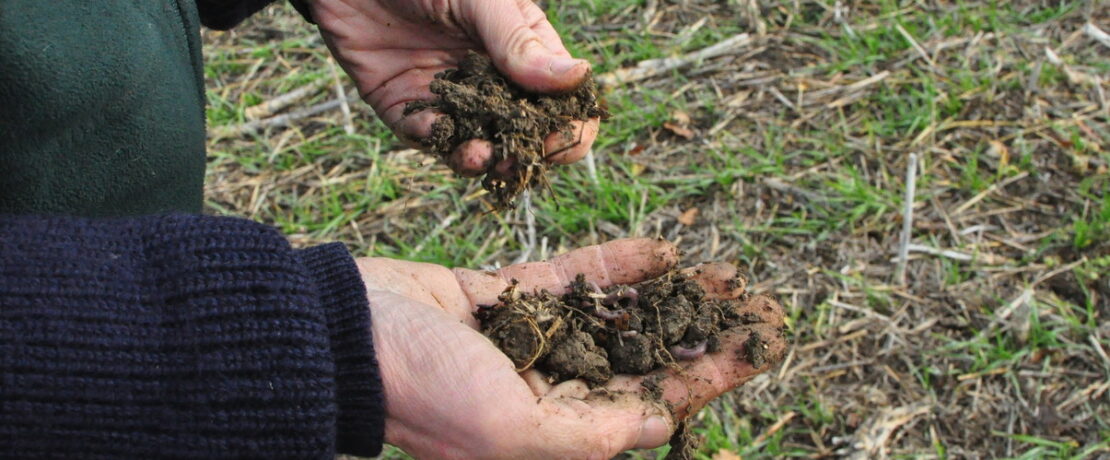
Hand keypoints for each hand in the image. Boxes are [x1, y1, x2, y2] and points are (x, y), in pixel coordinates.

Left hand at [309, 0, 599, 175]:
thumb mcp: (482, 2)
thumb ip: (521, 43)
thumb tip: (578, 78)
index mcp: (526, 51)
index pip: (563, 101)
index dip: (568, 126)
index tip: (558, 137)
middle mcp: (493, 80)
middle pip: (522, 133)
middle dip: (522, 153)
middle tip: (515, 159)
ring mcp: (451, 97)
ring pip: (476, 144)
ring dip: (481, 159)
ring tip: (480, 158)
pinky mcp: (408, 107)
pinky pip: (427, 137)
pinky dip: (437, 143)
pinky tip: (444, 138)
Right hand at [355, 239, 785, 458]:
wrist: (340, 332)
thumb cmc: (422, 391)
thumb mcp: (510, 432)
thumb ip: (591, 434)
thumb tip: (660, 428)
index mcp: (554, 433)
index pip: (650, 406)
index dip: (710, 378)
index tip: (758, 345)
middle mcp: (546, 391)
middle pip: (644, 360)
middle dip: (700, 334)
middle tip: (752, 304)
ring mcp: (527, 342)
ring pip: (616, 318)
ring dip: (668, 297)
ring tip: (719, 273)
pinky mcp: (503, 299)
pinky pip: (571, 282)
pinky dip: (615, 268)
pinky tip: (662, 250)